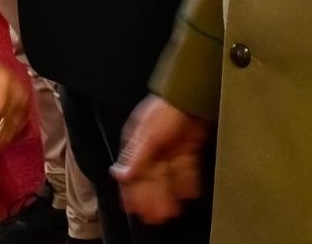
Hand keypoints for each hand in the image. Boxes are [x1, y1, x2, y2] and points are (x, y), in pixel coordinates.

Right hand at [112, 96, 212, 224]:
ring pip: (168, 177)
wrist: (192, 93)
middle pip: (151, 177)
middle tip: (156, 218)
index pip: (133, 173)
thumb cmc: (166, 109)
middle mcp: (153, 147)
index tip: (133, 210)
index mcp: (138, 143)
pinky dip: (186, 181)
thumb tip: (119, 175)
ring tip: (172, 212)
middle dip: (152, 198)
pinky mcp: (188, 147)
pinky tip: (188, 194)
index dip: (132, 192)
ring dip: (169, 194)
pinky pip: (185, 169)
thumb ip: (136, 157)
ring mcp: (171, 148)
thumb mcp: (148, 133)